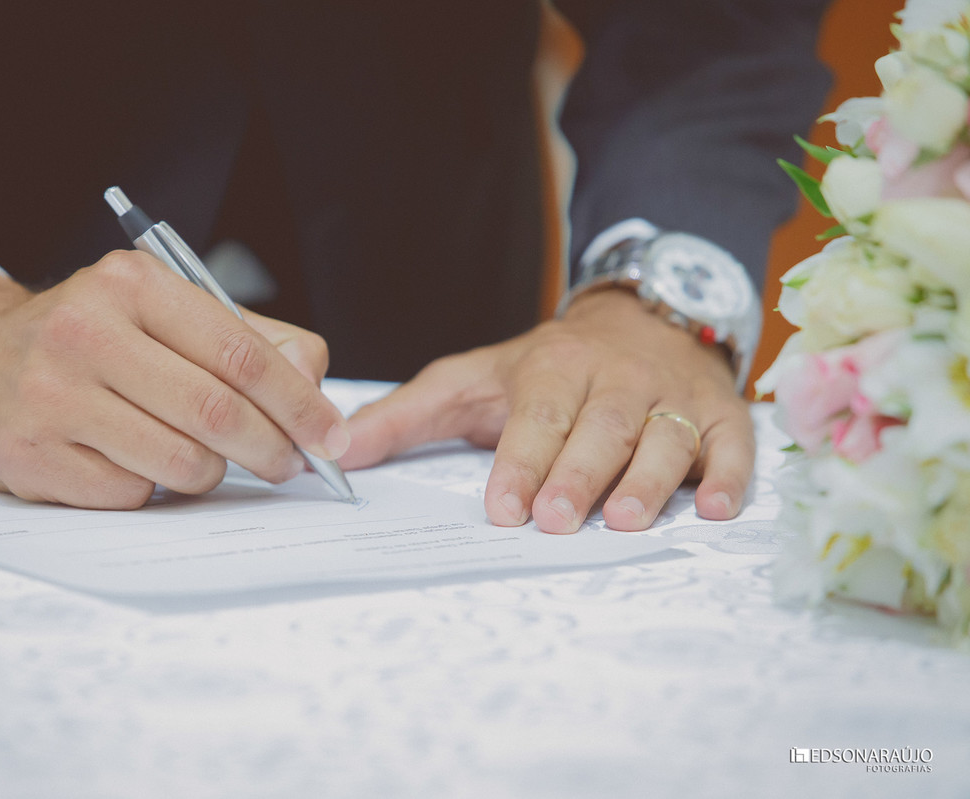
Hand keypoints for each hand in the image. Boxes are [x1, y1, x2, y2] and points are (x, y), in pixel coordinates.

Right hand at [0, 251, 348, 508]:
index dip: (299, 404)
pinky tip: (131, 462)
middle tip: (289, 465)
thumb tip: (313, 387)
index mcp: (132, 286)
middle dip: (271, 450)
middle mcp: (86, 332)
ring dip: (209, 473)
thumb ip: (249, 338)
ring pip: (180, 462)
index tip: (330, 437)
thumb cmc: (89, 341)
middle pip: (216, 413)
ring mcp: (50, 396)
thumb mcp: (164, 313)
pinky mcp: (28, 454)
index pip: (241, 354)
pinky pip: (130, 494)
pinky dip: (151, 490)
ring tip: (199, 457)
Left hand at [339, 288, 754, 532]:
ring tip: (627, 522)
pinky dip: (731, 474)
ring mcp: (672, 395)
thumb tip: (339, 451)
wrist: (638, 317)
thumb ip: (407, 416)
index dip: (521, 460)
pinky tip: (719, 509)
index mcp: (553, 368)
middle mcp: (616, 379)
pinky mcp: (720, 412)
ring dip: (650, 479)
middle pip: (600, 427)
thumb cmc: (546, 366)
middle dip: (578, 474)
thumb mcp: (470, 378)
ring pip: (664, 436)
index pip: (536, 415)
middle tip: (556, 520)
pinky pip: (732, 442)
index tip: (504, 506)